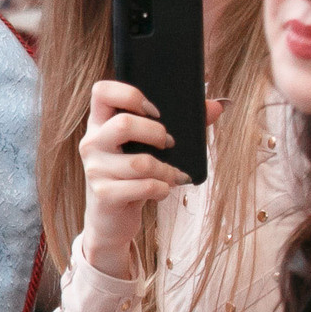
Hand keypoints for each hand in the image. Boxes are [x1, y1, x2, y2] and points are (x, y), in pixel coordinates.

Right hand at [76, 82, 211, 279]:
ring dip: (167, 170)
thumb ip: (178, 124)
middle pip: (123, 124)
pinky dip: (163, 189)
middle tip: (169, 144)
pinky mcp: (104, 194)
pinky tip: (162, 190)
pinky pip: (145, 186)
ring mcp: (94, 169)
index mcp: (99, 123)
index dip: (130, 94)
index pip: (102, 91)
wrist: (109, 219)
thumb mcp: (146, 148)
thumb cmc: (131, 176)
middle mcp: (92, 142)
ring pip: (141, 162)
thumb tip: (218, 106)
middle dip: (157, 133)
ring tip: (172, 175)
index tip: (153, 111)